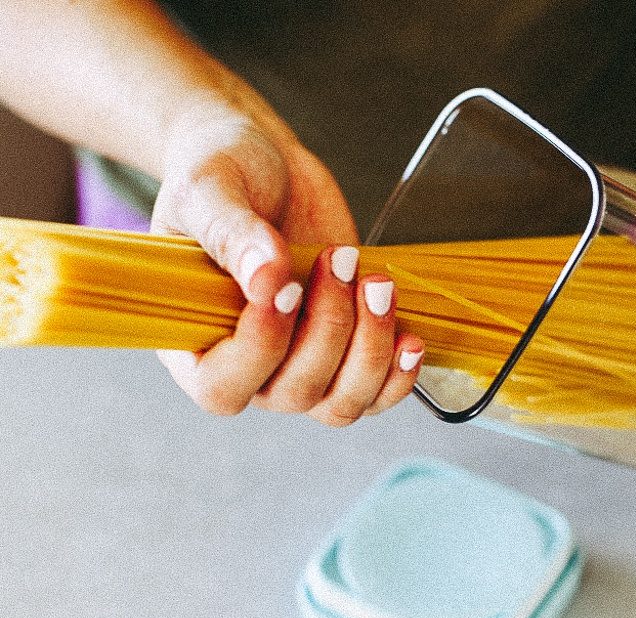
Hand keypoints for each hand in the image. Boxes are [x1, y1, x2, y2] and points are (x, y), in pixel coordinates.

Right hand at [151, 96, 422, 424]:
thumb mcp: (210, 190)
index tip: (290, 285)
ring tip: (378, 284)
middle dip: (331, 328)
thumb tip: (267, 279)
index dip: (263, 348)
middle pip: (296, 393)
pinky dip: (399, 373)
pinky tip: (410, 335)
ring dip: (371, 350)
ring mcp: (300, 364)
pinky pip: (377, 394)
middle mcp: (248, 368)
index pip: (224, 387)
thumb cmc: (221, 174)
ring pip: (342, 403)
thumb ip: (231, 234)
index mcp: (193, 343)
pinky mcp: (346, 352)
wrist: (267, 163)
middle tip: (343, 259)